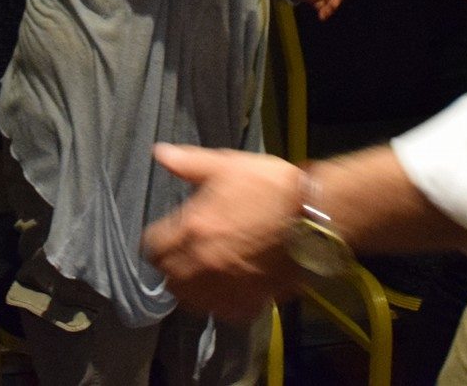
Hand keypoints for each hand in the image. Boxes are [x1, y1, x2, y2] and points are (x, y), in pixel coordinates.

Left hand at [143, 144, 303, 319]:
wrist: (314, 217)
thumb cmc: (271, 188)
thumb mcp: (227, 165)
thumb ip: (189, 163)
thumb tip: (160, 153)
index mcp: (192, 229)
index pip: (152, 247)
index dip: (157, 239)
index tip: (168, 233)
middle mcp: (202, 264)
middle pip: (168, 278)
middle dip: (172, 265)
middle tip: (185, 252)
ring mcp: (225, 287)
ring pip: (191, 299)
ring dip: (191, 286)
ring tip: (202, 272)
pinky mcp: (248, 302)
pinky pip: (222, 311)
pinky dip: (221, 302)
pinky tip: (228, 286)